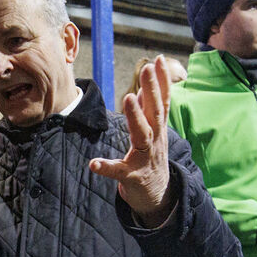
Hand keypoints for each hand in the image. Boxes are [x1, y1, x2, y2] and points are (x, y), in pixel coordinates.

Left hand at [89, 55, 175, 226]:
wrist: (158, 197)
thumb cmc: (151, 160)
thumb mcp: (154, 134)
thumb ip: (149, 111)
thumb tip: (147, 85)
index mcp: (158, 129)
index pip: (162, 101)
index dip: (161, 81)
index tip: (158, 59)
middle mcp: (155, 141)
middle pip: (155, 112)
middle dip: (152, 90)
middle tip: (146, 69)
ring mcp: (145, 158)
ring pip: (142, 135)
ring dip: (136, 116)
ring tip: (128, 97)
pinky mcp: (133, 177)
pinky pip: (118, 171)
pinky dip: (106, 167)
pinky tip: (94, 163)